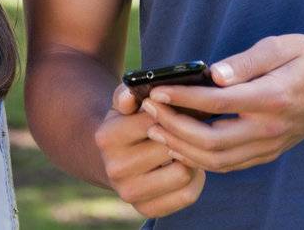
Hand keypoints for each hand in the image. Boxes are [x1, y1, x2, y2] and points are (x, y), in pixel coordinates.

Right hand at [94, 84, 206, 217]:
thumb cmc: (125, 125)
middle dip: (185, 135)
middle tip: (195, 126)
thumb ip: (126, 94)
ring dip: (191, 158)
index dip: (175, 111)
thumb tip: (129, 95)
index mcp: (107, 137)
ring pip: (183, 172)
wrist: (113, 161)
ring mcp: (130, 193)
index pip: (154, 120)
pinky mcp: (147, 209)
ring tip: (189, 146)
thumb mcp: (123, 106)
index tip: (185, 106)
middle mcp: (115, 168)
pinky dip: (195, 180)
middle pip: (170, 147)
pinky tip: (187, 165)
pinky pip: (188, 194)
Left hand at [141, 35, 303, 173]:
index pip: (218, 103)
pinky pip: (227, 165)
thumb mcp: (282, 46)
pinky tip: (179, 142)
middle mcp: (270, 129)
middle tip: (149, 109)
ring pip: (217, 161)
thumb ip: (248, 60)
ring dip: (181, 147)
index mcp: (273, 98)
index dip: (183, 98)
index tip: (157, 90)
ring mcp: (269, 146)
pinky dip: (199, 158)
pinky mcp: (267, 153)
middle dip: (174, 126)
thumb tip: (214, 74)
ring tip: (156, 127)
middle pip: (211, 142)